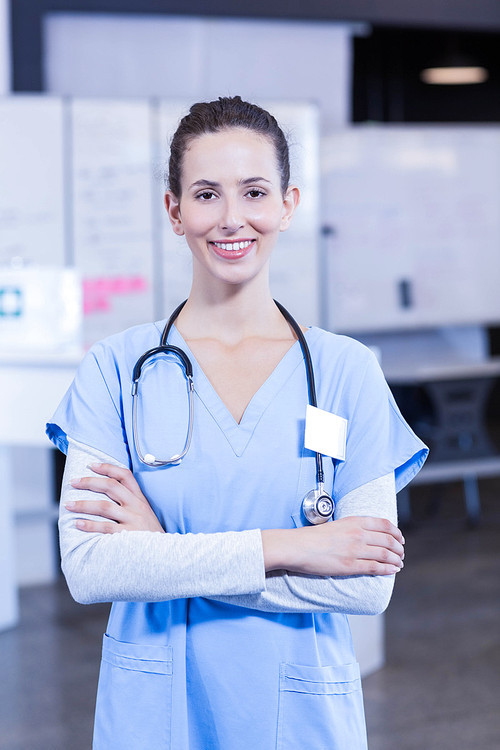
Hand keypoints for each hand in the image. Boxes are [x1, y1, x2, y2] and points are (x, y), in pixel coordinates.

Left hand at [66, 462, 163, 533]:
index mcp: (140, 499)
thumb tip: (107, 497)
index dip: (107, 468)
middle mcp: (137, 506)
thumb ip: (131, 504)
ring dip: (83, 504)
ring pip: (104, 506)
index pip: (125, 476)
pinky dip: (90, 525)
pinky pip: (105, 527)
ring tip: (68, 505)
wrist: (167, 555)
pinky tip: (78, 524)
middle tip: (73, 482)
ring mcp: (133, 520)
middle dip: (89, 482)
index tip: (91, 465)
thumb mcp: (146, 515)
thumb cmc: (150, 536)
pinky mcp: (128, 535)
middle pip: (111, 486)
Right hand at [262, 516, 403, 576]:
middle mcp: (358, 534)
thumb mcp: (336, 524)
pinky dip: (387, 569)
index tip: (400, 538)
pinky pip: (375, 567)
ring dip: (396, 560)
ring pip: (385, 554)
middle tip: (401, 553)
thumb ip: (352, 528)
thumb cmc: (312, 537)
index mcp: (354, 521)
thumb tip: (365, 535)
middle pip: (388, 540)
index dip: (396, 532)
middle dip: (399, 548)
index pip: (384, 524)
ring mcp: (355, 550)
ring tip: (399, 563)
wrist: (297, 547)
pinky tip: (392, 570)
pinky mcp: (350, 565)